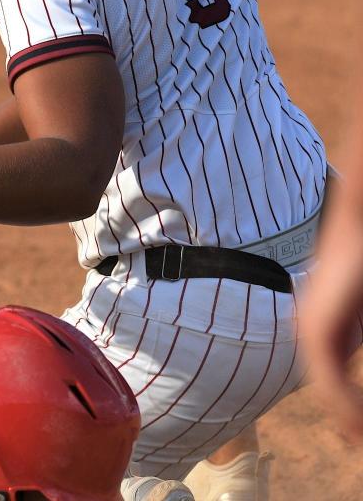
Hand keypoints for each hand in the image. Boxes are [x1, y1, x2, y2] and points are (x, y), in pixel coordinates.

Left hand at [302, 202, 362, 441]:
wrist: (358, 227)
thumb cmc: (360, 265)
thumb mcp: (358, 311)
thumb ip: (354, 330)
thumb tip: (350, 364)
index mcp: (324, 325)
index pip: (332, 377)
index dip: (346, 406)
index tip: (354, 433)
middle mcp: (311, 329)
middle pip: (327, 385)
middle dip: (345, 416)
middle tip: (355, 441)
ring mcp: (311, 328)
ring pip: (327, 386)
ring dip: (346, 414)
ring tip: (357, 436)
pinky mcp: (317, 327)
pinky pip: (329, 376)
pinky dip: (344, 400)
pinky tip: (355, 421)